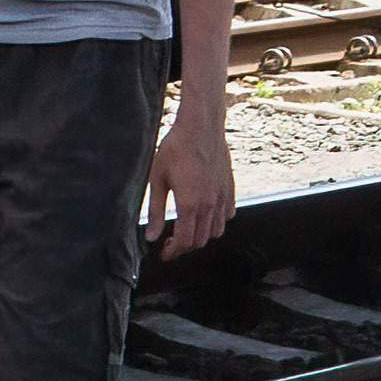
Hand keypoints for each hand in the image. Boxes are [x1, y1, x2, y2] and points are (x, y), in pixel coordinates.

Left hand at [144, 102, 236, 259]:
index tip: (164, 254)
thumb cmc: (175, 148)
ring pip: (216, 231)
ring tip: (186, 229)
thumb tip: (151, 236)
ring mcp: (222, 197)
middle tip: (170, 243)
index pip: (184, 242)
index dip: (173, 252)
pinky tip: (204, 214)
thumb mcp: (157, 179)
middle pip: (200, 240)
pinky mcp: (229, 188)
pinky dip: (216, 222)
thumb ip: (155, 211)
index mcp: (190, 205)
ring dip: (201, 236)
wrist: (201, 126)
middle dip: (184, 247)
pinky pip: (227, 215)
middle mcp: (210, 205)